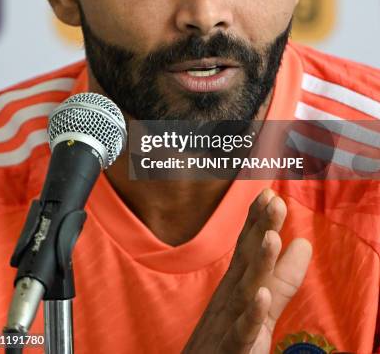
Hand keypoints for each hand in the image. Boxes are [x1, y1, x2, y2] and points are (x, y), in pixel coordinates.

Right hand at [182, 189, 311, 352]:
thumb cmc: (226, 342)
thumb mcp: (259, 306)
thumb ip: (282, 279)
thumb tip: (304, 243)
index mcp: (236, 288)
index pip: (247, 249)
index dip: (257, 221)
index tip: (268, 192)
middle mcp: (228, 300)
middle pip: (245, 262)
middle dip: (260, 230)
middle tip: (274, 200)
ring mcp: (227, 326)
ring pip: (244, 292)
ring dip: (258, 264)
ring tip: (272, 237)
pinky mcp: (229, 353)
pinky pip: (240, 335)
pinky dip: (249, 316)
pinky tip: (261, 296)